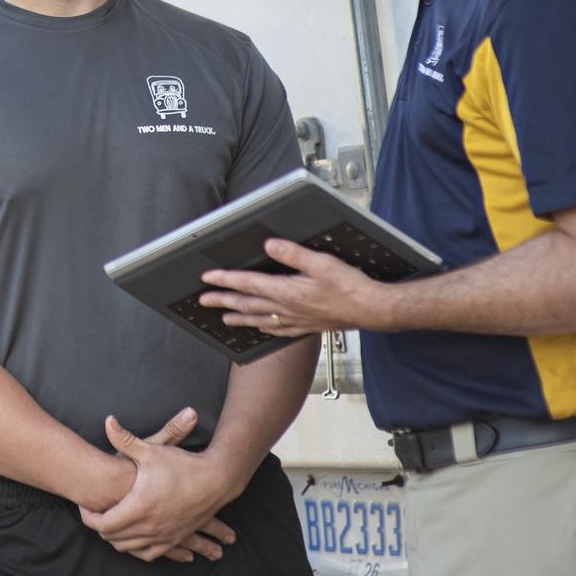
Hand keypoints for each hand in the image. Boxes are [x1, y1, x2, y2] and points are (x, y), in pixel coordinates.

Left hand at [78, 410, 238, 563]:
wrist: (215, 480)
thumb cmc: (182, 464)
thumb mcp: (152, 450)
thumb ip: (125, 438)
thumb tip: (107, 421)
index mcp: (140, 506)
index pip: (103, 523)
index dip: (89, 517)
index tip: (84, 506)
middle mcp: (150, 526)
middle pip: (113, 538)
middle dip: (100, 527)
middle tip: (94, 512)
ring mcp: (163, 536)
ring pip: (129, 548)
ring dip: (116, 538)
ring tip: (109, 521)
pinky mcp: (174, 539)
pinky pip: (148, 554)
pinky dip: (136, 548)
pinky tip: (132, 537)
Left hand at [197, 238, 393, 334]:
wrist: (372, 310)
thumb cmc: (350, 286)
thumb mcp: (322, 262)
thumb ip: (293, 254)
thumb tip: (269, 245)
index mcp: (287, 291)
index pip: (248, 284)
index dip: (225, 280)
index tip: (207, 278)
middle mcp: (287, 309)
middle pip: (247, 304)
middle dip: (223, 301)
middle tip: (203, 301)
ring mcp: (296, 320)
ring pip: (259, 319)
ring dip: (238, 317)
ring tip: (223, 318)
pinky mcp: (307, 326)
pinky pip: (277, 330)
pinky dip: (263, 328)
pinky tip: (260, 328)